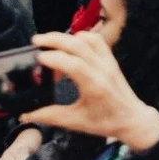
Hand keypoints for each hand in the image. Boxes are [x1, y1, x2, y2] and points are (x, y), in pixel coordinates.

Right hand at [25, 31, 158, 150]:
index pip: (72, 64)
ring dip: (66, 37)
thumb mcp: (76, 122)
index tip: (36, 58)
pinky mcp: (110, 59)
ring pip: (87, 39)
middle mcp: (102, 69)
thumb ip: (50, 116)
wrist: (132, 119)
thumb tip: (26, 114)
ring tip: (48, 41)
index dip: (53, 58)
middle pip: (78, 45)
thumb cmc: (106, 122)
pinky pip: (96, 41)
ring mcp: (108, 62)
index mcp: (94, 86)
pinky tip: (69, 44)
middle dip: (54, 39)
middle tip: (35, 41)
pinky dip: (81, 37)